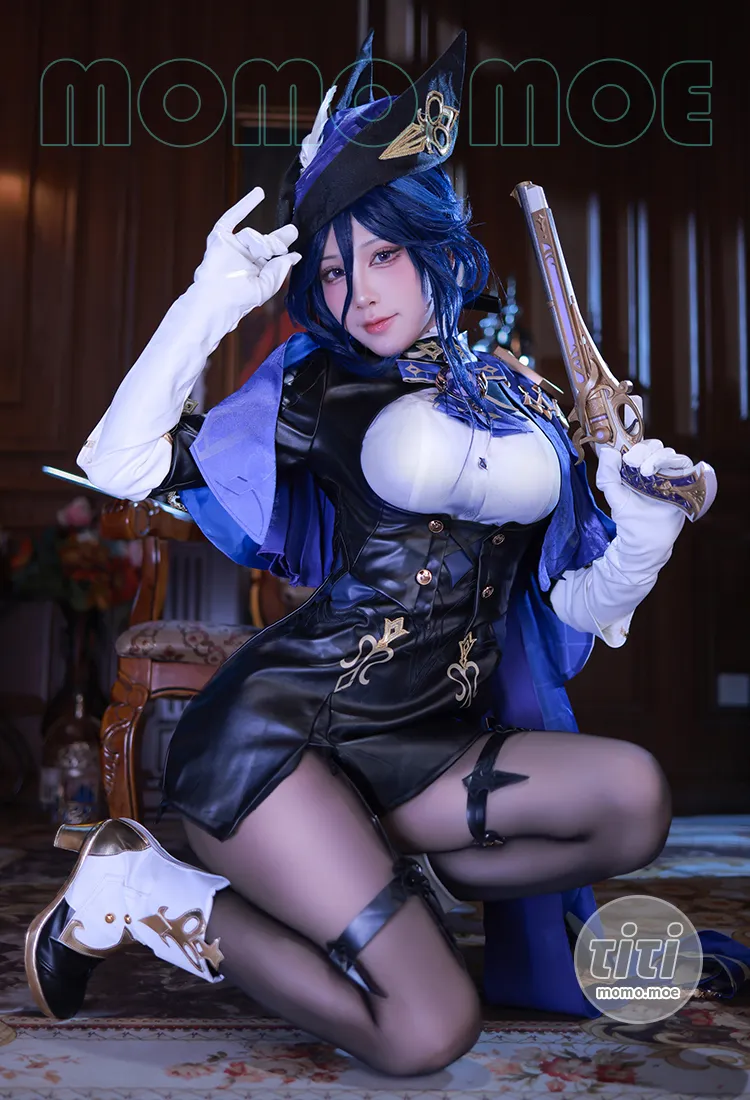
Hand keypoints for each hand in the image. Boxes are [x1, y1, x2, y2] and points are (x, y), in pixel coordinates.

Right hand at [192, 186, 301, 321]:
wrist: (217, 299)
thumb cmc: (239, 299)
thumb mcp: (267, 285)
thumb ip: (280, 269)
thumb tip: (294, 256)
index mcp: (256, 269)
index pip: (273, 254)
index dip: (284, 246)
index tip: (295, 237)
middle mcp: (245, 256)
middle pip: (266, 241)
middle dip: (278, 239)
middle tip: (291, 233)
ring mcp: (233, 246)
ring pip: (252, 234)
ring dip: (260, 242)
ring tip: (261, 252)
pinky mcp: (220, 238)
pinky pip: (232, 218)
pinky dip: (245, 205)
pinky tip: (259, 194)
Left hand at [595, 401, 690, 546]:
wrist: (646, 539)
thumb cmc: (629, 516)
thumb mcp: (612, 494)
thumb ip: (607, 473)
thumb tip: (606, 450)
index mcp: (632, 463)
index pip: (633, 437)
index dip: (632, 417)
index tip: (633, 399)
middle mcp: (650, 463)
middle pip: (649, 442)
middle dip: (640, 448)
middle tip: (631, 462)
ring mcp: (666, 471)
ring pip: (664, 450)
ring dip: (654, 457)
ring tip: (644, 473)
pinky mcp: (681, 478)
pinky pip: (681, 461)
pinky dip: (670, 463)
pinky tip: (659, 473)